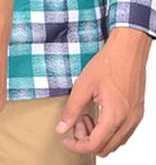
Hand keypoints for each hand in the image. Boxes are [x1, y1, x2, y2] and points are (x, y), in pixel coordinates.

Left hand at [56, 27, 151, 156]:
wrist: (127, 50)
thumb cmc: (107, 63)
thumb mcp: (83, 85)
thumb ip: (72, 109)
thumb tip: (61, 128)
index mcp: (114, 116)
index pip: (94, 145)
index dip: (76, 145)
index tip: (65, 139)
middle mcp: (128, 121)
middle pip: (105, 148)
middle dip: (87, 140)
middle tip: (77, 121)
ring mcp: (134, 118)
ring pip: (115, 142)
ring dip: (98, 135)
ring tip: (87, 114)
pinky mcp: (136, 112)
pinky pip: (122, 133)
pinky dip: (108, 130)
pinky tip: (99, 112)